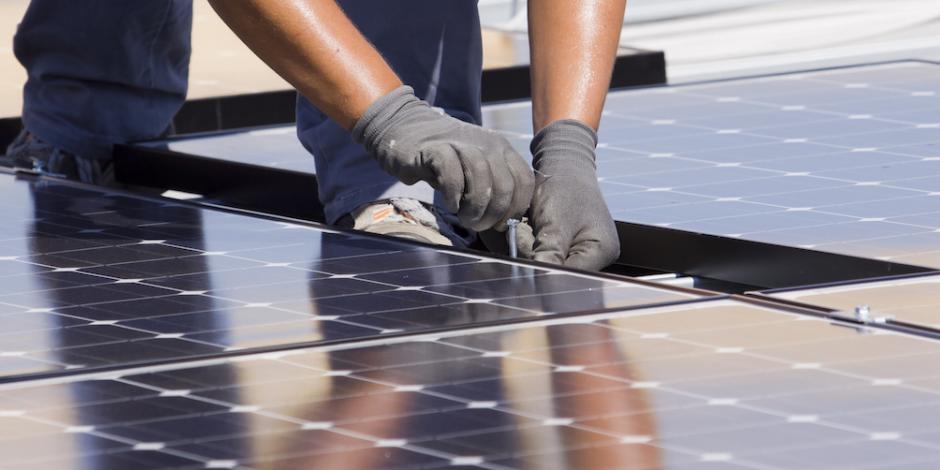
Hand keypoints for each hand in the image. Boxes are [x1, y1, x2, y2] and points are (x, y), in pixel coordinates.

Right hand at [353, 86, 533, 231]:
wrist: (408, 130)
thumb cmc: (445, 159)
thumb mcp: (476, 170)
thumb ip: (493, 187)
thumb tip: (507, 221)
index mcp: (502, 149)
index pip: (524, 182)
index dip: (515, 209)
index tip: (500, 224)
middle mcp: (488, 144)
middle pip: (504, 186)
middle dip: (493, 214)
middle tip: (477, 225)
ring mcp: (462, 144)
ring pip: (482, 180)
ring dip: (474, 208)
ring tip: (464, 218)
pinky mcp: (436, 150)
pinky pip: (452, 175)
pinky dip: (453, 195)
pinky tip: (449, 204)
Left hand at [518, 120, 619, 270]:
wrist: (563, 165)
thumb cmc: (564, 187)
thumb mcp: (556, 221)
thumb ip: (549, 253)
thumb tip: (539, 282)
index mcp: (601, 251)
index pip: (571, 276)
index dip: (546, 271)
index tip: (526, 254)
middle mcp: (594, 257)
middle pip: (559, 273)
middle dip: (537, 256)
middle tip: (527, 232)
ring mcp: (580, 252)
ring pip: (548, 264)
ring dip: (531, 249)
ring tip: (529, 225)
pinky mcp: (566, 247)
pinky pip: (545, 255)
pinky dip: (532, 244)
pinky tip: (531, 228)